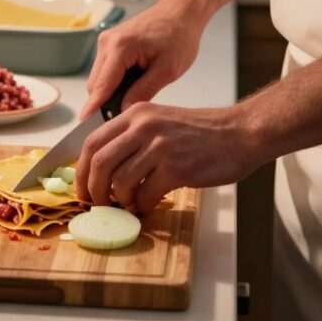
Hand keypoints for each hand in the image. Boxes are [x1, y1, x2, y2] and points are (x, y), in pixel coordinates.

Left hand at [74, 102, 259, 215]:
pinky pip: (146, 194)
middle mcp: (144, 126)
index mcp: (135, 114)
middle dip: (94, 190)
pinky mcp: (177, 167)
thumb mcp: (160, 122)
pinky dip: (143, 206)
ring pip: (120, 181)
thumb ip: (132, 138)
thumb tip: (103, 169)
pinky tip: (149, 206)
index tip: (82, 188)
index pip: (92, 142)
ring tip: (130, 205)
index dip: (81, 171)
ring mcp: (160, 146)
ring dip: (121, 201)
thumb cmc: (201, 133)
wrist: (240, 133)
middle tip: (98, 204)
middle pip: (99, 163)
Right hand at [80, 0, 206, 118]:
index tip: (87, 127)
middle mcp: (107, 42)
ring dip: (109, 93)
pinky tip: (130, 88)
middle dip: (103, 103)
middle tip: (119, 122)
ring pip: (98, 78)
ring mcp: (106, 41)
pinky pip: (104, 70)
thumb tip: (124, 111)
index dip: (94, 109)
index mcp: (120, 47)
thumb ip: (144, 91)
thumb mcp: (168, 70)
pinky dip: (113, 82)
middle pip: (95, 84)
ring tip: (129, 103)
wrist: (180, 11)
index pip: (101, 86)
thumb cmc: (179, 35)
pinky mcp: (109, 43)